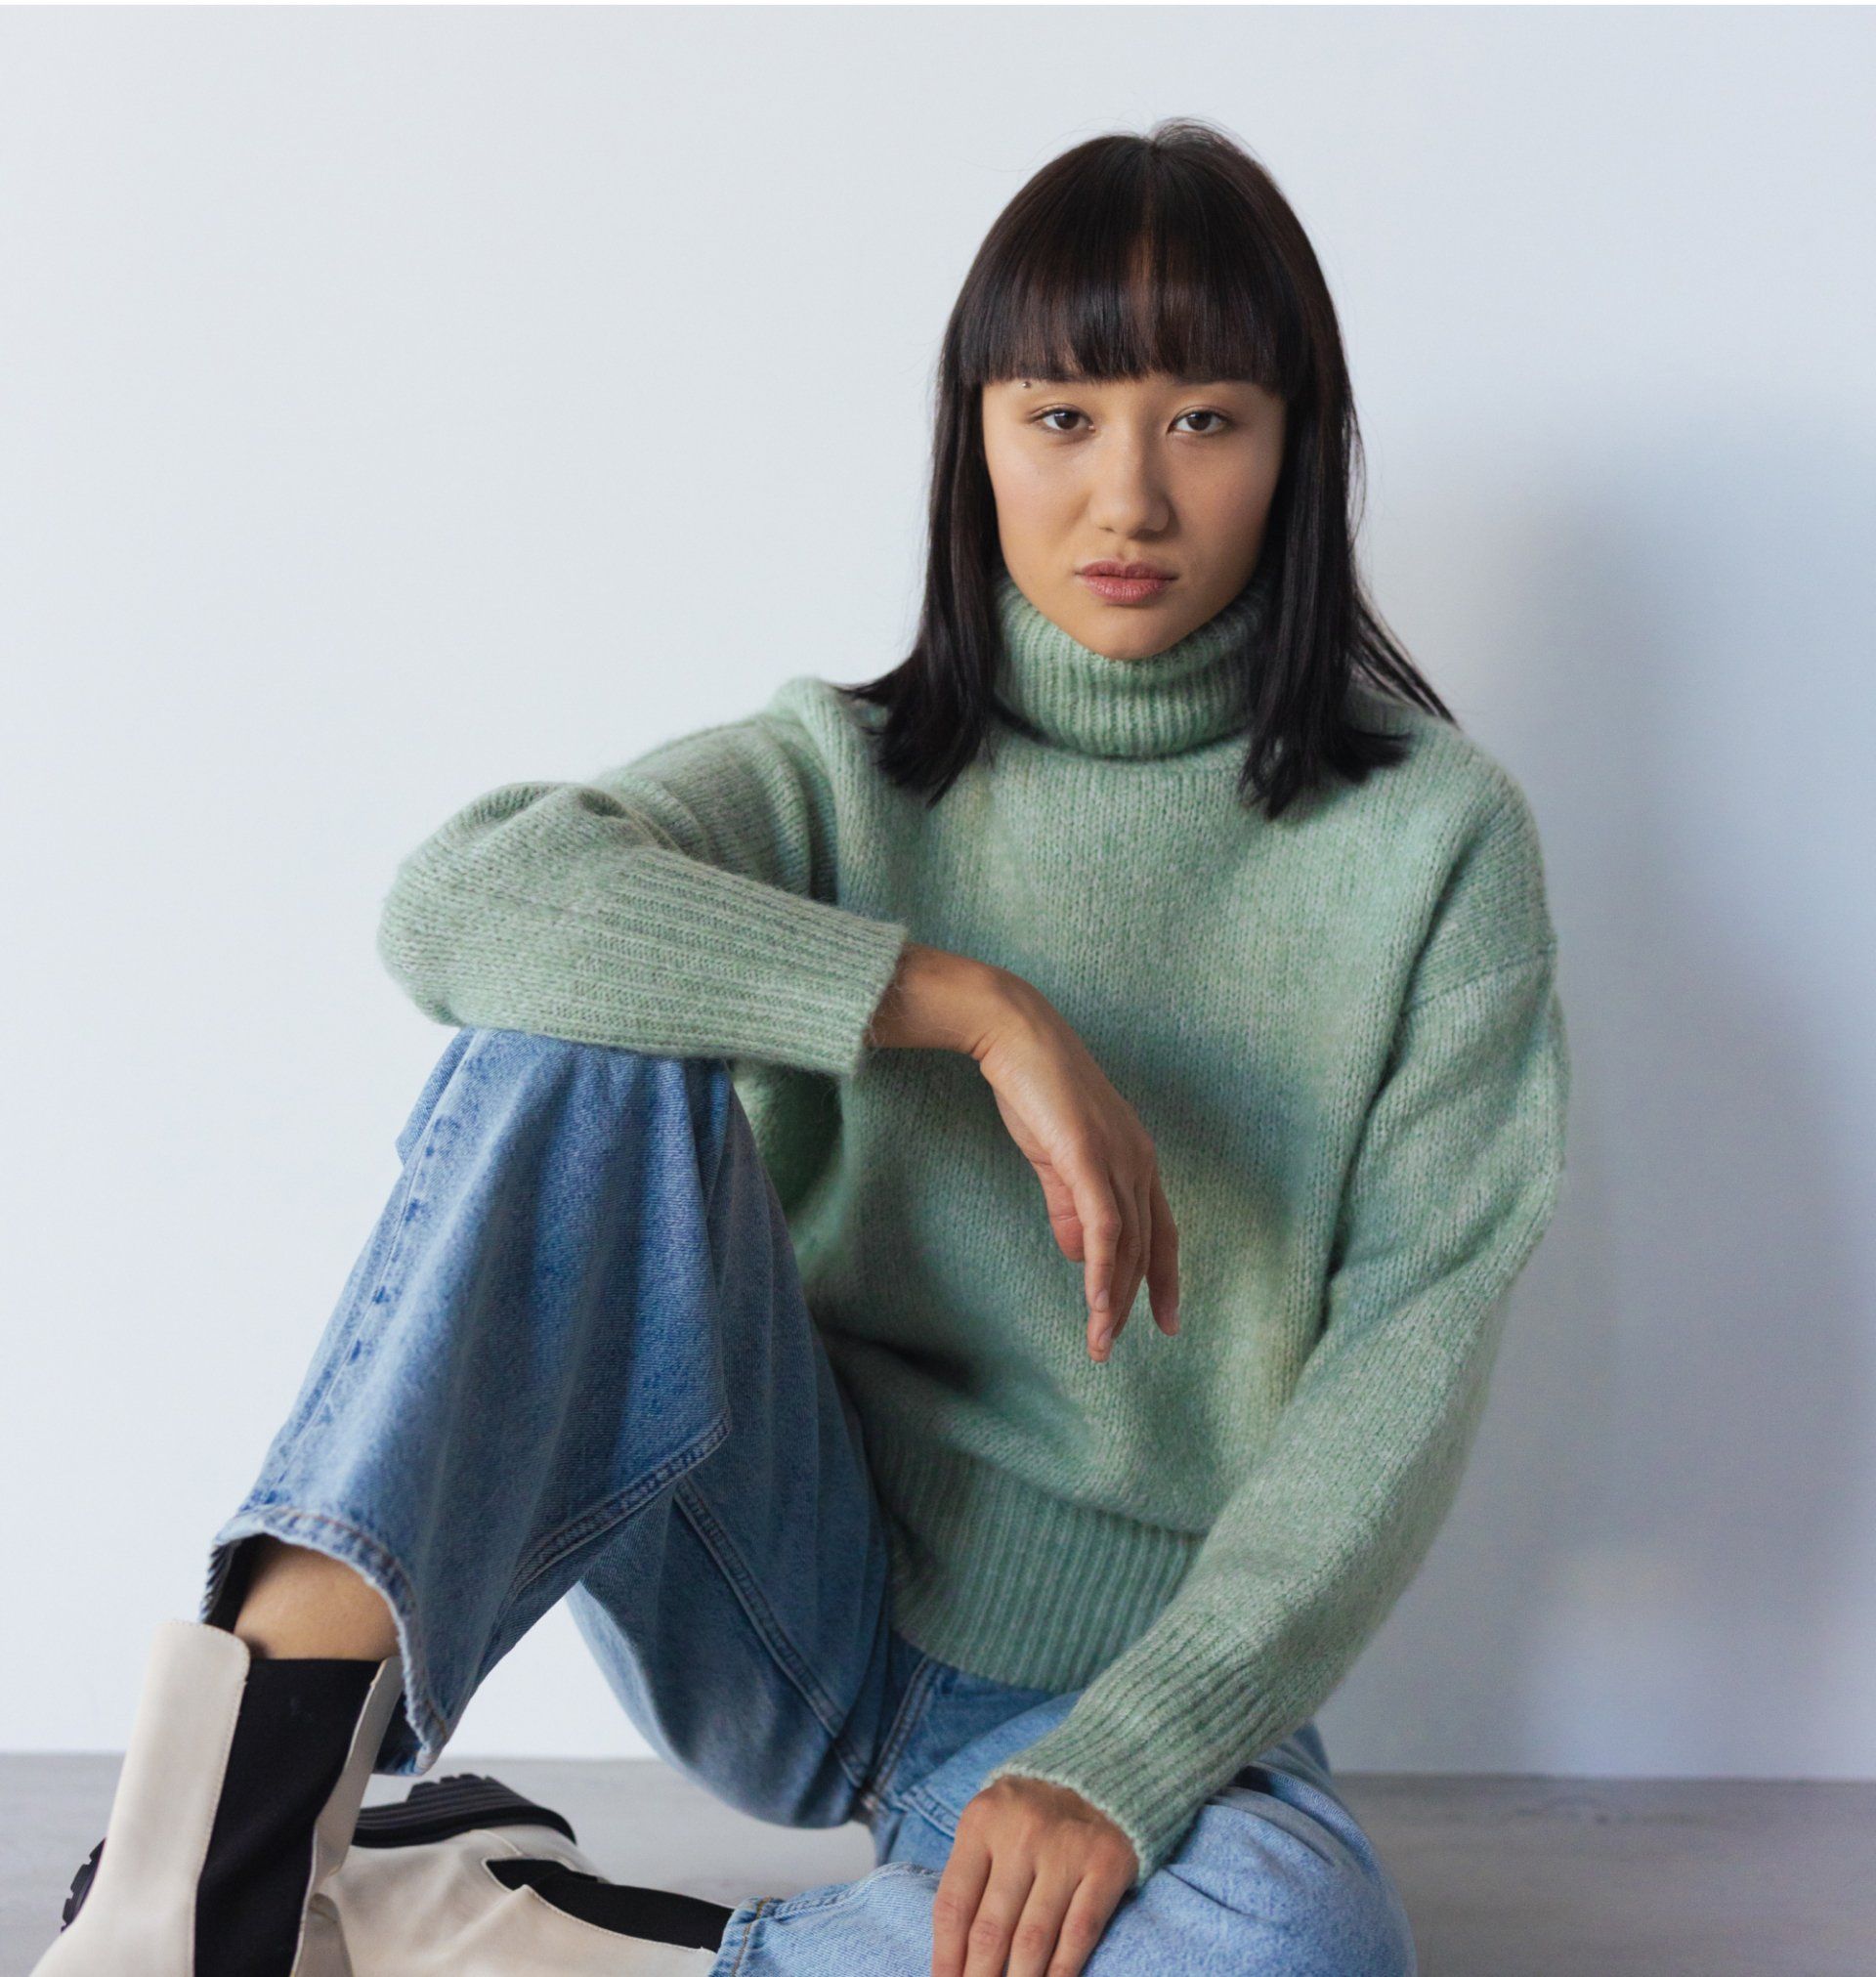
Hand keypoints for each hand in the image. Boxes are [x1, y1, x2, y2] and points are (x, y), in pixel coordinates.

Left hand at [931, 1775, 1137, 1976]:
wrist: (1096, 1778)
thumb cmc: (1028, 1816)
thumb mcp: (988, 1827)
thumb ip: (970, 1878)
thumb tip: (952, 1955)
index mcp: (982, 1822)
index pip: (954, 1906)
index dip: (946, 1959)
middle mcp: (1021, 1834)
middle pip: (991, 1930)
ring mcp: (1065, 1850)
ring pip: (1032, 1939)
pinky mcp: (1105, 1865)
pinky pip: (1078, 1933)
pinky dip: (1060, 1972)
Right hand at [969, 976, 1180, 1361]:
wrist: (1015, 1035)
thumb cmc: (1034, 1089)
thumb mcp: (1056, 1157)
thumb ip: (1070, 1205)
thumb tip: (1082, 1254)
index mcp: (1136, 1159)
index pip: (1160, 1231)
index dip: (1164, 1279)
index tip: (1165, 1322)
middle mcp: (1139, 1160)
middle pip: (1145, 1246)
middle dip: (1131, 1302)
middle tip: (1107, 1346)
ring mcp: (1117, 1157)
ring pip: (1127, 1244)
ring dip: (1113, 1299)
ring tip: (1099, 1340)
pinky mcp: (1088, 1156)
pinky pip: (1104, 1225)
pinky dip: (1103, 1270)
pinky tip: (1095, 1302)